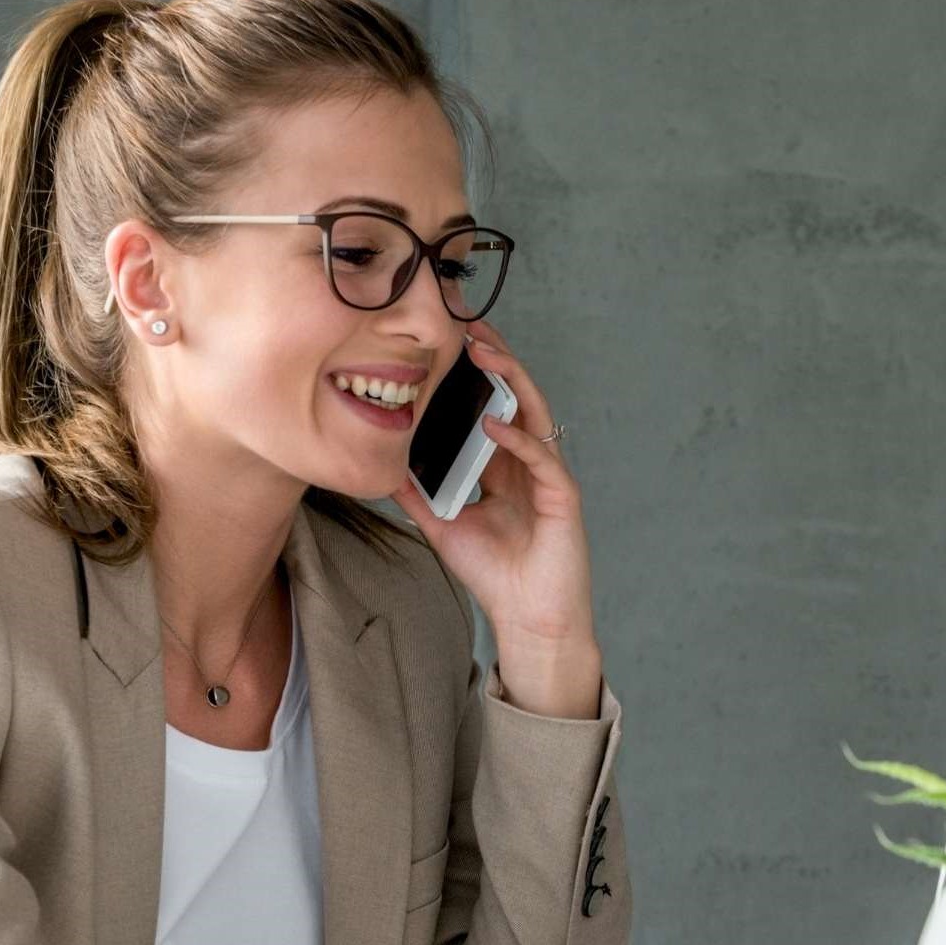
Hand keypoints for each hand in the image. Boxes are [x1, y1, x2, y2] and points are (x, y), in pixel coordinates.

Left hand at [393, 321, 593, 654]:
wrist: (530, 621)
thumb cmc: (494, 575)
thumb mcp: (442, 524)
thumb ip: (418, 492)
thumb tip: (382, 462)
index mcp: (505, 464)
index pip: (492, 403)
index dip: (475, 372)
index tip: (449, 340)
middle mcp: (530, 462)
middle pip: (516, 395)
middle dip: (495, 358)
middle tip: (468, 323)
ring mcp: (549, 476)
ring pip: (534, 413)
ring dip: (511, 379)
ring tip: (485, 351)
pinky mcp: (563, 497)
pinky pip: (541, 457)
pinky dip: (517, 438)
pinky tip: (493, 422)